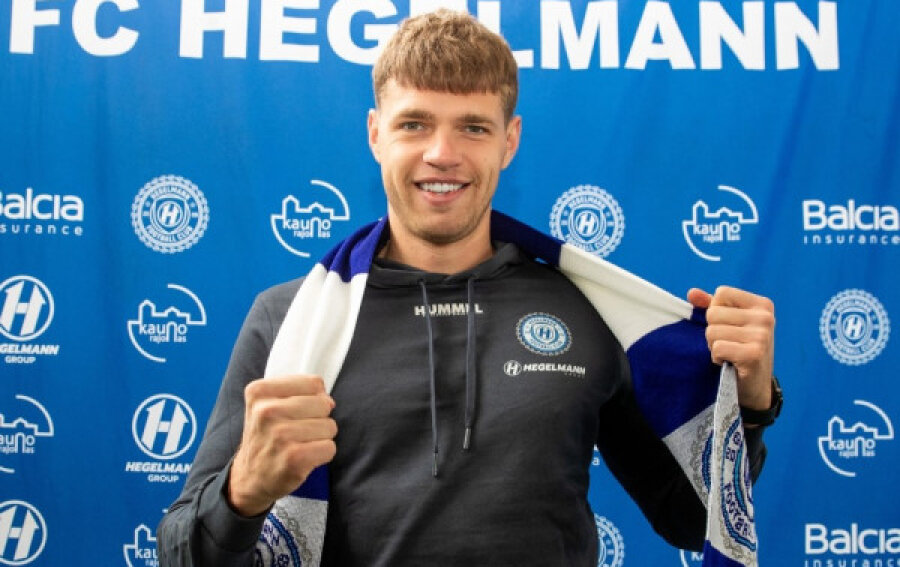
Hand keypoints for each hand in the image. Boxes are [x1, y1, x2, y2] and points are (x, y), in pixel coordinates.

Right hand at [228, 375, 337, 516]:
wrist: (249, 478)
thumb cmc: (266, 437)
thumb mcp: (267, 404)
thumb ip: (299, 391)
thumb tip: (329, 401)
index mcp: (259, 392)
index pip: (313, 383)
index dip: (313, 398)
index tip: (297, 412)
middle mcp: (266, 411)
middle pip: (324, 404)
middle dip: (319, 419)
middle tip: (298, 432)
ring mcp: (279, 435)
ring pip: (329, 426)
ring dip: (321, 438)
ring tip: (299, 445)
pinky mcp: (293, 458)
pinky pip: (330, 447)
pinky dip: (323, 454)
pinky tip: (304, 458)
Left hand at [688, 286, 774, 411]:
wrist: (754, 387)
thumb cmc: (740, 350)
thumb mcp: (729, 324)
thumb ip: (710, 306)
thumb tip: (692, 293)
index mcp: (762, 305)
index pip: (722, 293)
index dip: (716, 311)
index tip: (729, 327)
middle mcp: (765, 318)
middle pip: (713, 313)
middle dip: (713, 331)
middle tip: (729, 344)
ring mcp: (761, 336)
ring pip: (712, 331)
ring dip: (714, 346)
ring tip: (729, 354)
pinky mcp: (753, 354)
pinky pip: (717, 347)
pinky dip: (717, 357)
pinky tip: (729, 363)